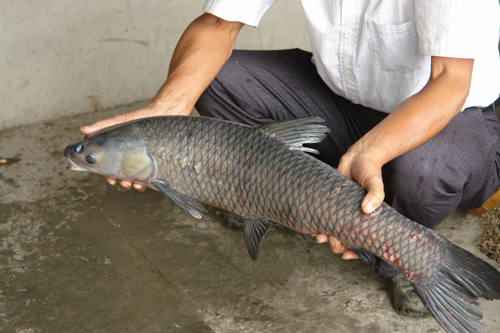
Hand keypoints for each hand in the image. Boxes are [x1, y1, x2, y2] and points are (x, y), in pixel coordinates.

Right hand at [80, 101, 190, 190]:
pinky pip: (149, 177)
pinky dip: (145, 183)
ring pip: (134, 178)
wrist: (164, 114)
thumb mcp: (120, 121)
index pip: (109, 165)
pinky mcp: (155, 163)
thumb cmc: (141, 118)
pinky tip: (145, 184)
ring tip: (132, 184)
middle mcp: (129, 157)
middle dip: (119, 181)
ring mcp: (142, 161)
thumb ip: (103, 126)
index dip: (107, 174)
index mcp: (119, 150)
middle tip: (121, 182)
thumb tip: (83, 130)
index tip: (109, 178)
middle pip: (121, 174)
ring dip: (131, 184)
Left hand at [314, 138, 385, 259]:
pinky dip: (317, 223)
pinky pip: (323, 217)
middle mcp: (353, 217)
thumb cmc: (370, 171)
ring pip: (332, 231)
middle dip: (337, 245)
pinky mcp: (329, 203)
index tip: (347, 255)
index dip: (355, 252)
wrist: (357, 157)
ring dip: (325, 237)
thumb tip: (366, 208)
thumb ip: (375, 194)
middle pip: (344, 240)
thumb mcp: (376, 182)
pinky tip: (313, 226)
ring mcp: (340, 211)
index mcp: (366, 218)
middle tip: (332, 242)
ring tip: (319, 236)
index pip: (363, 242)